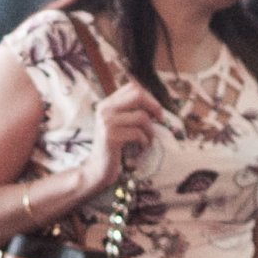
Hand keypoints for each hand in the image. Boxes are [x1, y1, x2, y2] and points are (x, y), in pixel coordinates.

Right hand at [86, 78, 165, 197]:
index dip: (149, 97)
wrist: (97, 169)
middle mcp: (104, 109)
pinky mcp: (111, 137)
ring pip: (142, 117)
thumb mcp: (119, 125)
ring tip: (146, 141)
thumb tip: (156, 105)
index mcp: (107, 104)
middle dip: (154, 107)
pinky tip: (140, 149)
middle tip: (160, 120)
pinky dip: (145, 143)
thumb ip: (130, 112)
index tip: (155, 112)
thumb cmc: (114, 147)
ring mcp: (106, 122)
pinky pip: (138, 134)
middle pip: (138, 95)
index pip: (133, 88)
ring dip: (150, 131)